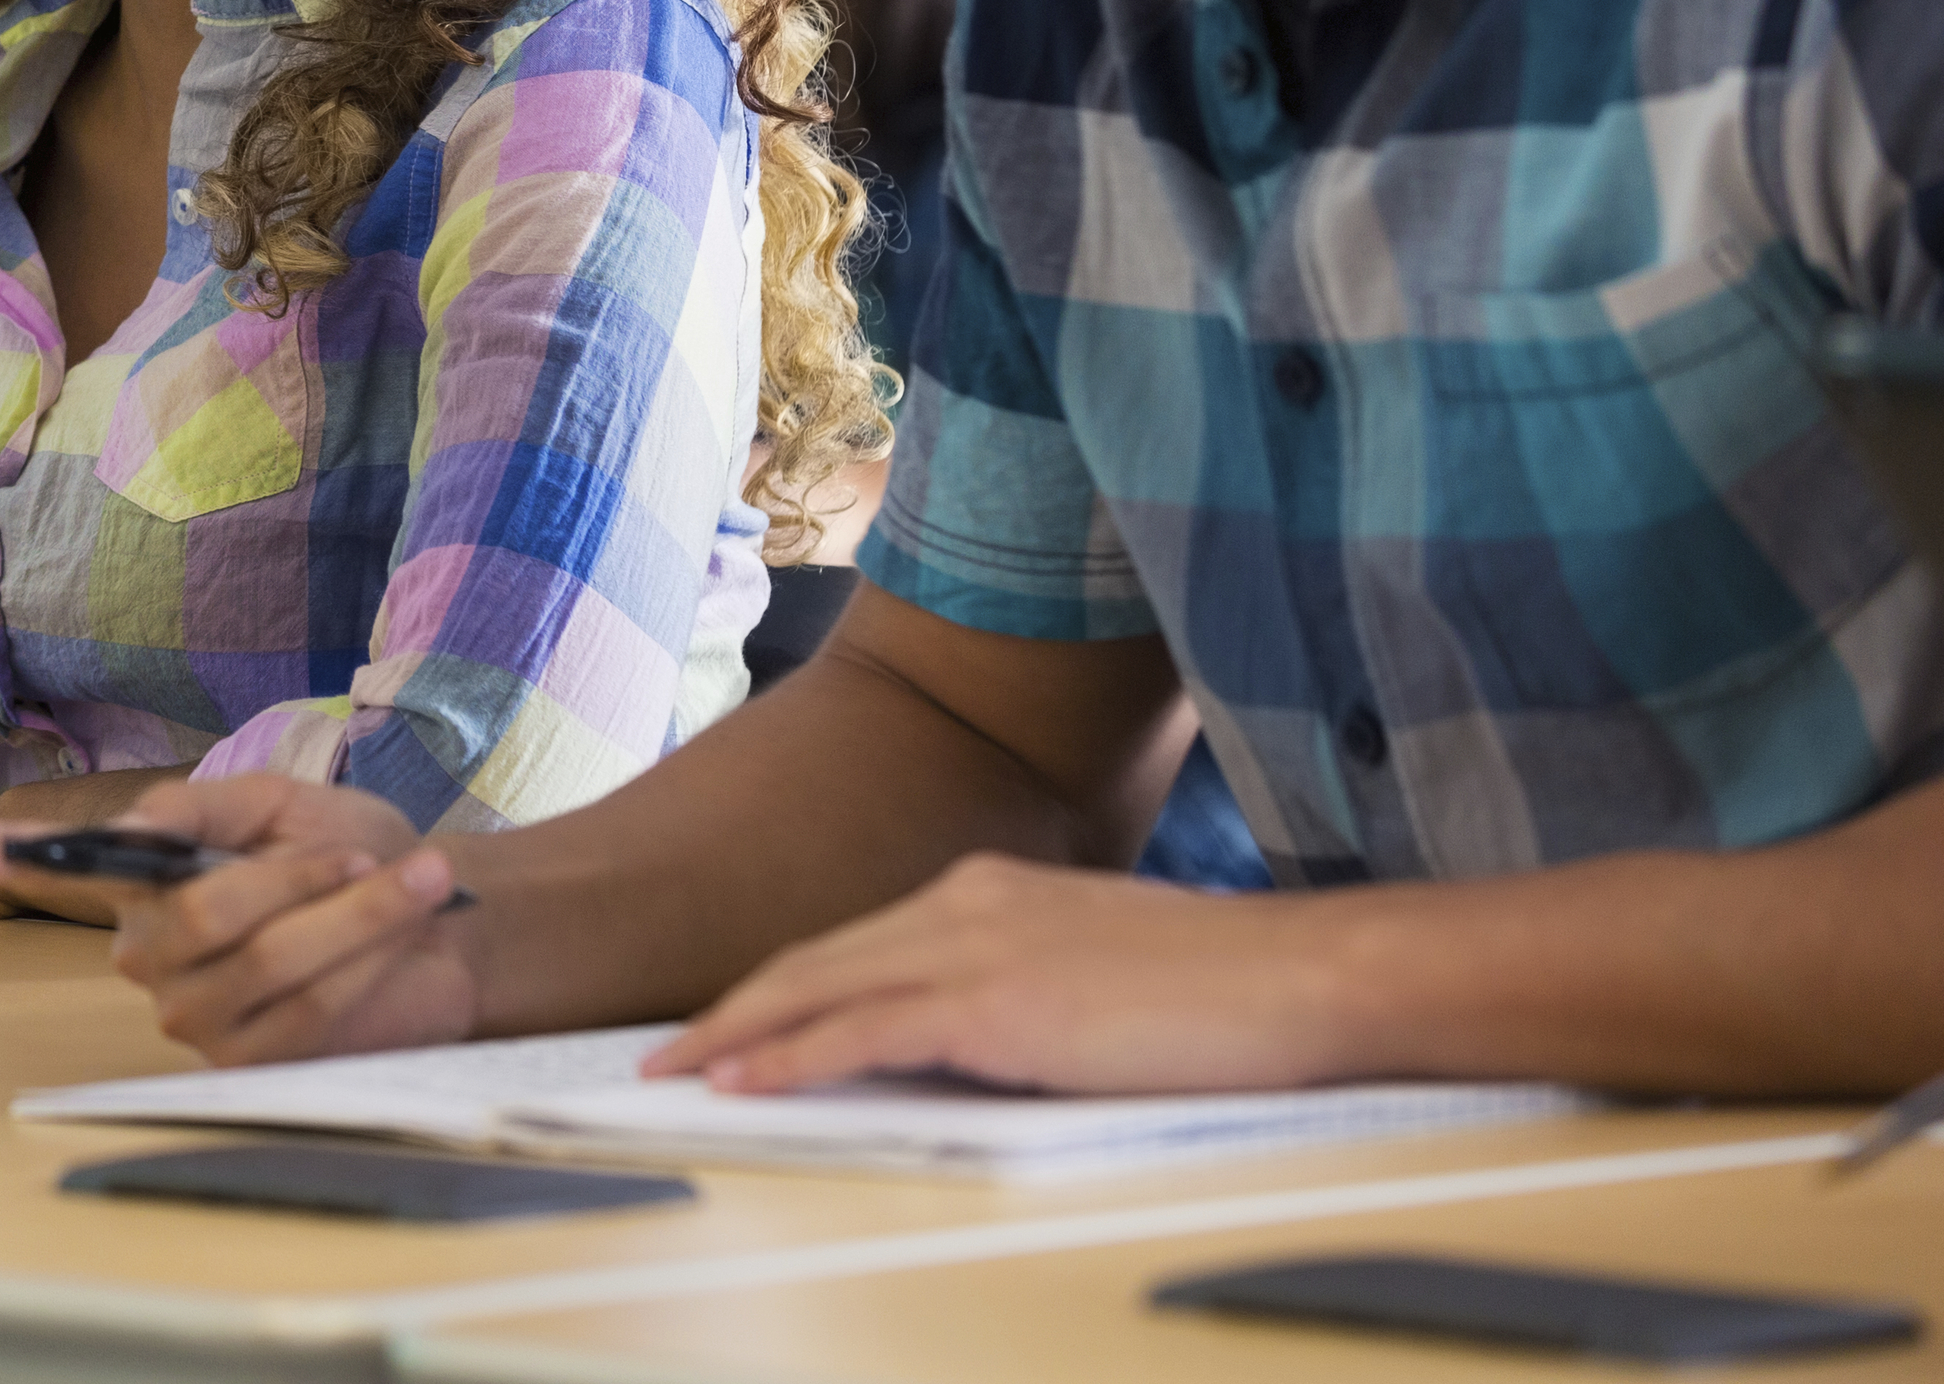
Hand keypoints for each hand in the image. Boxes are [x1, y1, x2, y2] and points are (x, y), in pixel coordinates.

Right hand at [39, 776, 479, 1062]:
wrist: (435, 917)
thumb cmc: (348, 853)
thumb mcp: (277, 805)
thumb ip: (201, 808)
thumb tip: (126, 828)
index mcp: (144, 884)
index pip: (70, 869)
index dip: (19, 857)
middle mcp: (152, 957)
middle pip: (201, 916)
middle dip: (294, 877)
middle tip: (362, 856)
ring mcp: (201, 1019)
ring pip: (267, 961)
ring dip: (354, 917)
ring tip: (415, 881)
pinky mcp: (260, 1064)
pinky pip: (308, 1010)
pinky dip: (366, 959)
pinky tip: (405, 932)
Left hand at [645, 854, 1361, 1095]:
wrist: (1304, 978)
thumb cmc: (1225, 990)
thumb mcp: (1095, 971)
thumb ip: (1022, 986)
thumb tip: (974, 1037)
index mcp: (988, 889)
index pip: (854, 942)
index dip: (781, 983)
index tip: (728, 1018)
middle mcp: (965, 901)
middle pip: (814, 957)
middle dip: (732, 1006)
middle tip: (665, 1049)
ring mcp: (976, 946)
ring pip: (818, 988)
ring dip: (736, 1032)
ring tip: (675, 1071)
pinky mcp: (995, 1003)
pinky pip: (863, 1031)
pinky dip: (792, 1055)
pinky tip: (745, 1080)